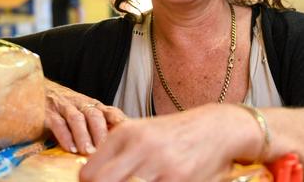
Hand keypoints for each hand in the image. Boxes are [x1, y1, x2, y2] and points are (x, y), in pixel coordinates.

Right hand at [44, 79, 126, 154]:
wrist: (35, 89)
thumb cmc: (64, 108)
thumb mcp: (82, 113)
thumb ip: (97, 125)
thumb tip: (117, 144)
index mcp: (92, 105)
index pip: (109, 111)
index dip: (119, 121)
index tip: (128, 132)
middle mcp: (79, 104)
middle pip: (94, 115)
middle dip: (101, 132)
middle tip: (105, 147)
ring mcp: (63, 107)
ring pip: (77, 119)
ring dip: (83, 136)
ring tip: (88, 151)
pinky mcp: (47, 113)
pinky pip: (57, 123)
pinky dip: (64, 136)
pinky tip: (70, 148)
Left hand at [79, 104, 258, 181]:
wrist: (215, 128)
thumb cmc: (174, 134)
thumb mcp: (142, 133)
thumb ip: (116, 153)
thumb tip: (88, 178)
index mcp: (125, 134)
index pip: (89, 174)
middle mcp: (140, 147)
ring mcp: (160, 164)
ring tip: (146, 179)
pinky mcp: (179, 179)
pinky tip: (162, 181)